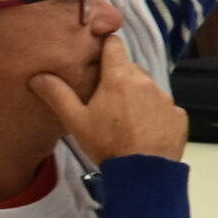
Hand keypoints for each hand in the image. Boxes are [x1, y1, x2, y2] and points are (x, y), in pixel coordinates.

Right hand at [28, 34, 187, 162]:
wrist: (143, 173)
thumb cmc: (107, 145)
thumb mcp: (76, 121)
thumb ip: (58, 95)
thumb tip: (39, 76)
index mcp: (119, 77)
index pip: (114, 45)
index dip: (105, 46)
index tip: (98, 54)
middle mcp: (146, 81)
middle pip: (129, 69)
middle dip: (118, 78)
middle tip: (105, 99)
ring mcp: (165, 98)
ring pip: (147, 88)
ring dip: (136, 97)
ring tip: (124, 120)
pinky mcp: (178, 115)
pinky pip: (163, 108)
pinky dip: (154, 115)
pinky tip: (143, 131)